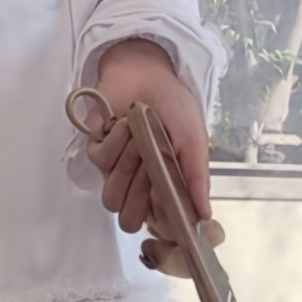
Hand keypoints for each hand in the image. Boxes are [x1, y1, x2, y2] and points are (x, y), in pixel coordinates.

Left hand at [85, 38, 212, 233]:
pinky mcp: (96, 151)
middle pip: (128, 219)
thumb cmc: (175, 109)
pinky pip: (101, 162)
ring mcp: (114, 171)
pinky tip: (126, 124)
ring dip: (127, 169)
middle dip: (140, 197)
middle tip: (152, 168)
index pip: (156, 226)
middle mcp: (136, 186)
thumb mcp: (194, 142)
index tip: (171, 210)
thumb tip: (206, 215)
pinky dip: (116, 142)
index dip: (161, 226)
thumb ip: (197, 179)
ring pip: (111, 197)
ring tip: (140, 141)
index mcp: (161, 189)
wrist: (150, 75)